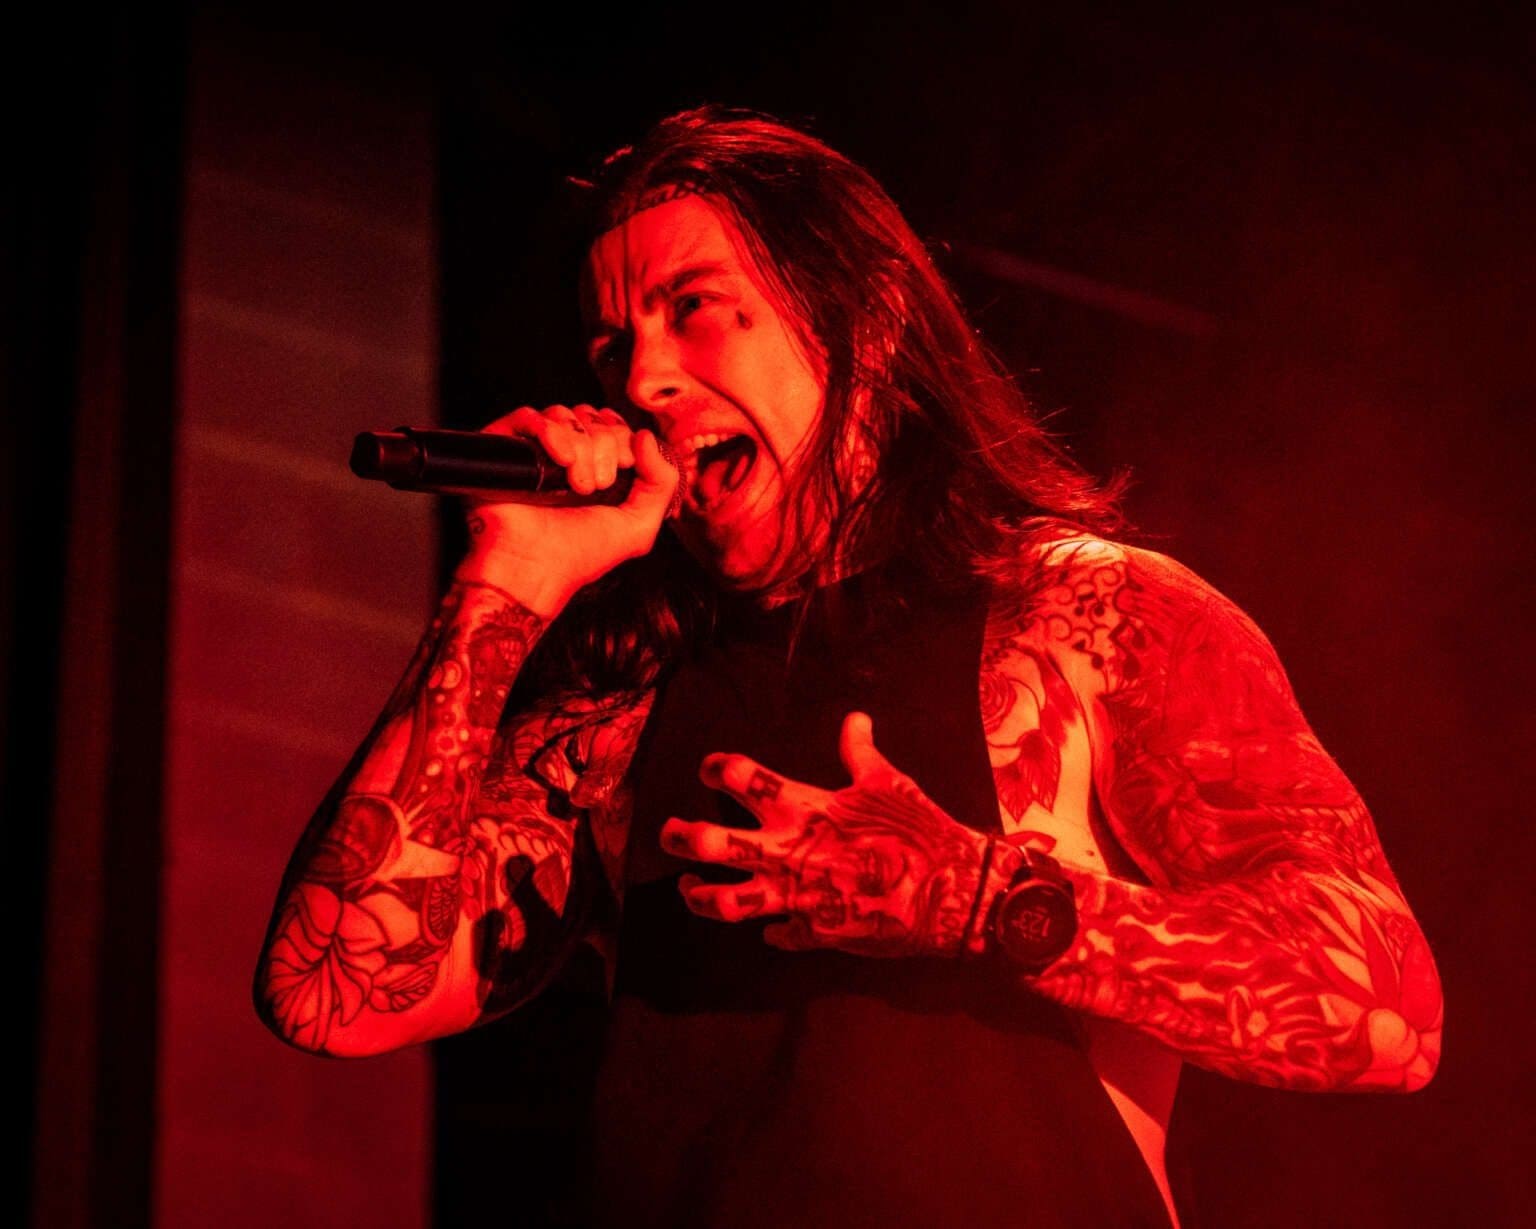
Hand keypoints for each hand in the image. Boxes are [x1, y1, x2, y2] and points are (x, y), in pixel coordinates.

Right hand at [458, 404, 677, 612]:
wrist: (534, 569)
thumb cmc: (580, 554)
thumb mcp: (639, 525)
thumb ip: (661, 482)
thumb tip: (646, 437)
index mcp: (596, 467)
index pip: (615, 425)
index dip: (624, 440)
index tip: (623, 469)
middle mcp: (566, 455)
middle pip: (593, 416)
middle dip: (604, 448)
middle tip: (595, 487)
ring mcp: (534, 450)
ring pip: (564, 414)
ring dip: (580, 448)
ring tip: (575, 485)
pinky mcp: (504, 448)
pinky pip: (529, 416)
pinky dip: (551, 433)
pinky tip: (559, 462)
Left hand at [660, 712, 988, 956]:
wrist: (952, 893)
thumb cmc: (921, 830)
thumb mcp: (889, 782)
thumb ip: (860, 753)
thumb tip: (855, 718)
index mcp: (806, 808)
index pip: (743, 779)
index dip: (717, 769)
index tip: (709, 770)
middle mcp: (791, 852)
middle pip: (714, 844)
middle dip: (682, 837)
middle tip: (668, 833)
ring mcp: (798, 897)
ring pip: (726, 902)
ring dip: (699, 896)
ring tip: (688, 889)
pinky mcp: (815, 932)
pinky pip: (778, 935)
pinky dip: (771, 931)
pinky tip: (768, 928)